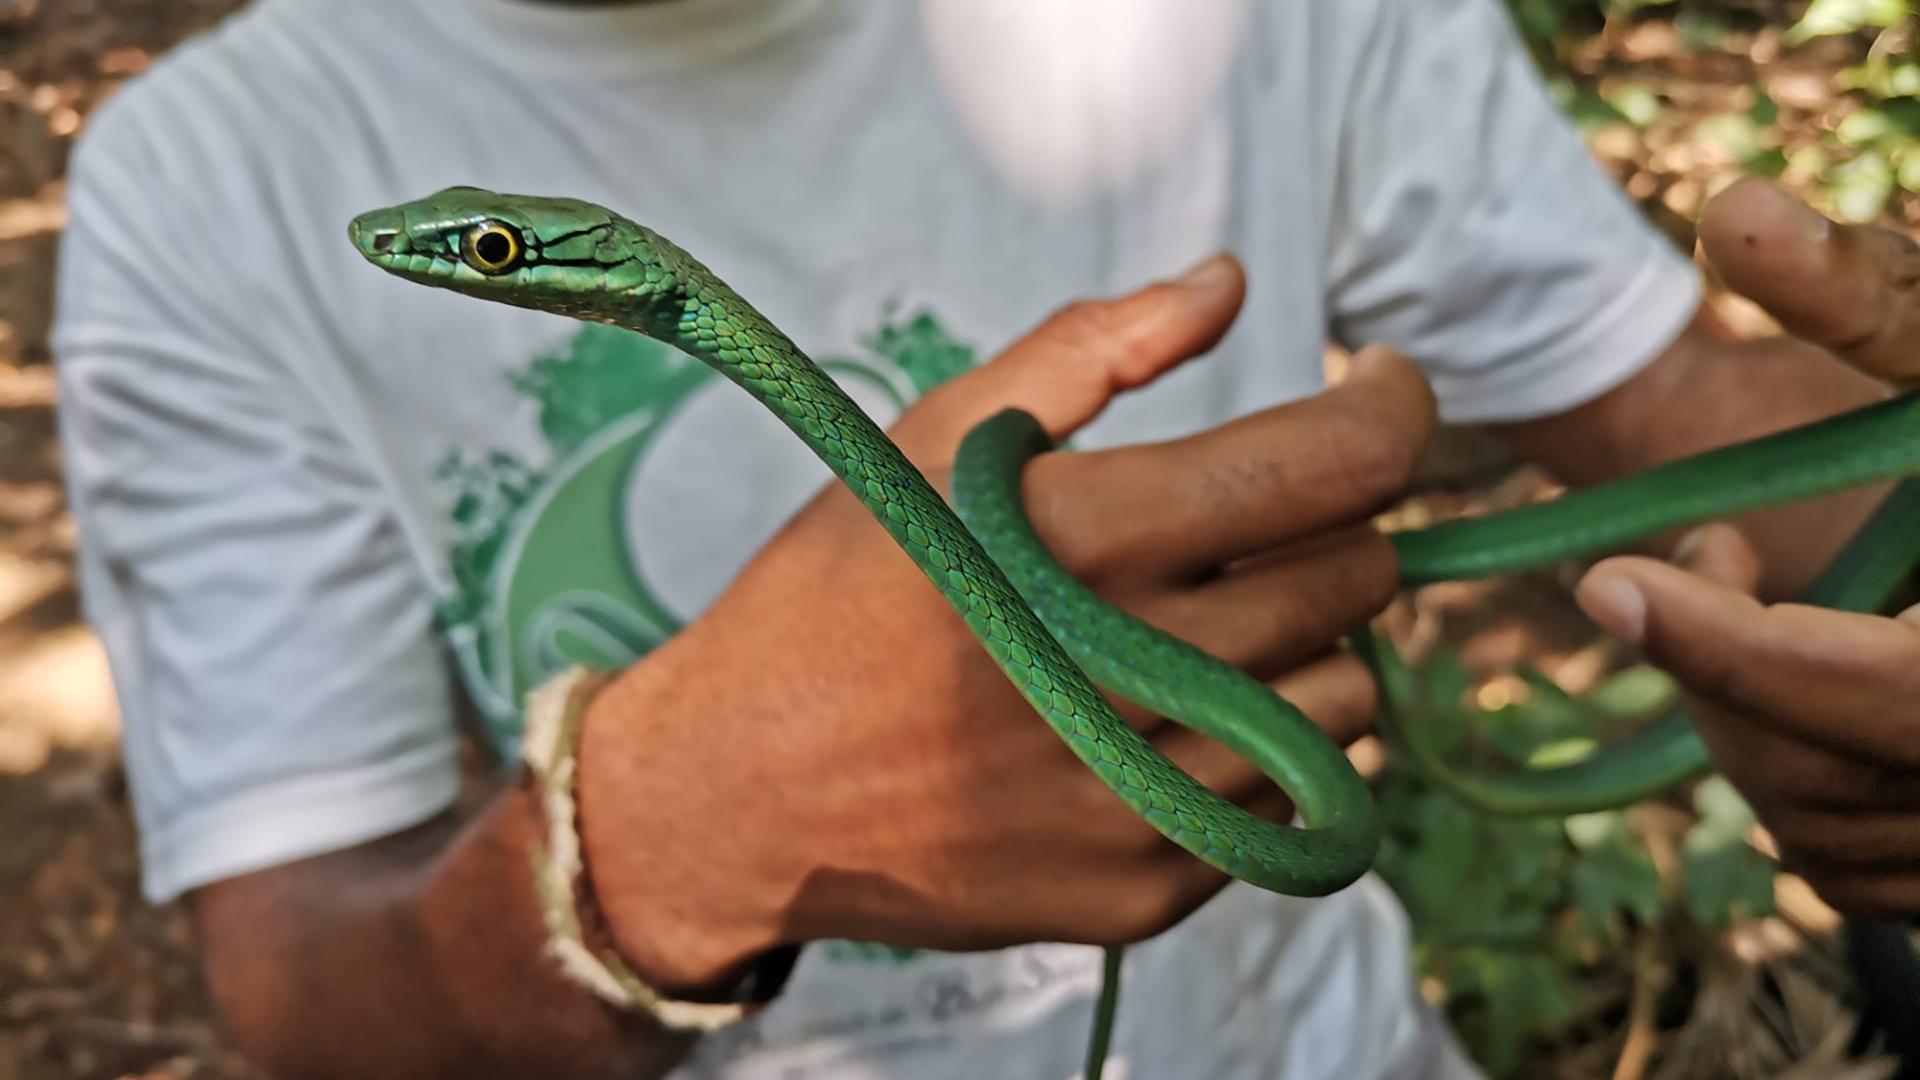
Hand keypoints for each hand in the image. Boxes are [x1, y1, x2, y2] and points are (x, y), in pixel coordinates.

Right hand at [575, 256, 1438, 990]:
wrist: (735, 792)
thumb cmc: (835, 595)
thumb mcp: (933, 441)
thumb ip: (1090, 348)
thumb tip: (1226, 284)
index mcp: (1082, 538)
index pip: (1335, 464)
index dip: (1390, 408)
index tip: (1377, 392)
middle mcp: (1128, 672)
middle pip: (1358, 579)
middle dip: (1330, 527)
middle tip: (1250, 523)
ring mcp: (1140, 796)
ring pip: (1350, 698)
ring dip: (1305, 647)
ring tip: (1203, 632)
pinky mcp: (1142, 889)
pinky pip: (1296, 806)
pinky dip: (1266, 750)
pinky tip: (1174, 722)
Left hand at [1576, 180, 1919, 916]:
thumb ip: (1883, 298)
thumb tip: (1732, 213)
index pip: (1858, 689)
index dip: (1720, 642)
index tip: (1607, 580)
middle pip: (1821, 775)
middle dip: (1725, 667)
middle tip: (1706, 556)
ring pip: (1824, 833)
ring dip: (1752, 722)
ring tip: (1759, 600)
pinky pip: (1858, 868)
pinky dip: (1804, 780)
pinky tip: (1812, 683)